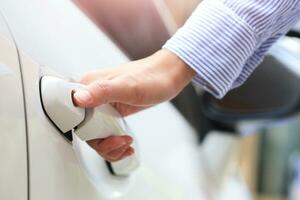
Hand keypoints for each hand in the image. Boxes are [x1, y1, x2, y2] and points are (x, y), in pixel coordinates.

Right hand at [73, 49, 194, 160]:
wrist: (166, 77)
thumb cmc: (150, 77)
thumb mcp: (127, 86)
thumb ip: (101, 91)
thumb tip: (77, 99)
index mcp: (88, 85)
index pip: (73, 114)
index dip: (84, 130)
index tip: (101, 135)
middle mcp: (92, 96)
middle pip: (84, 129)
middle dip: (102, 143)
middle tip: (119, 142)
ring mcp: (102, 106)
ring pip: (94, 135)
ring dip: (109, 147)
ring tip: (126, 143)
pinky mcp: (111, 112)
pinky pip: (105, 133)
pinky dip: (114, 144)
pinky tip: (125, 144)